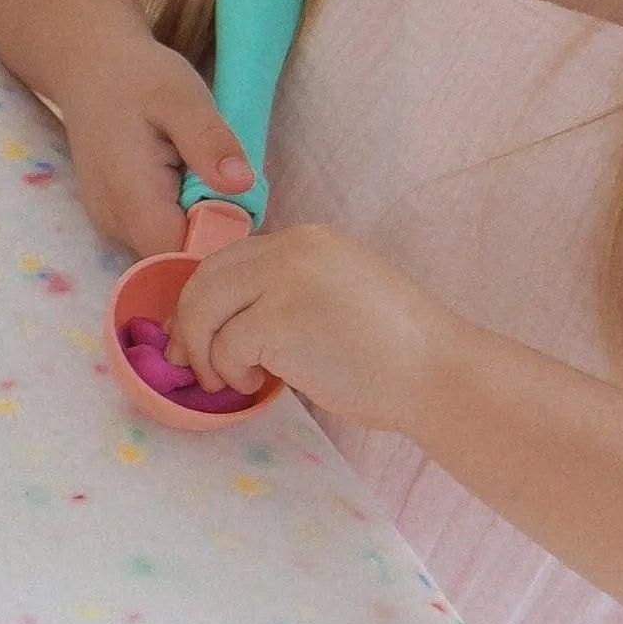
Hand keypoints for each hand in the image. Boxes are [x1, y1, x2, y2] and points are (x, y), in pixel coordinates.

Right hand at [41, 28, 251, 262]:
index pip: (181, 255)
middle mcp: (115, 224)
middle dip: (213, 236)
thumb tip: (242, 184)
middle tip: (233, 187)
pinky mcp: (116, 221)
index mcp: (131, 198)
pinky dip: (184, 219)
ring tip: (208, 179)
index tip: (246, 213)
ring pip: (168, 252)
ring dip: (200, 227)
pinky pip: (158, 238)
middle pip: (176, 259)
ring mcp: (112, 227)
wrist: (90, 69)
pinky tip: (190, 183)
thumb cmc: (138, 78)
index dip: (218, 245)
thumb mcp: (182, 96)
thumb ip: (210, 141)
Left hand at [171, 226, 460, 435]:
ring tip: (230, 380)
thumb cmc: (389, 349)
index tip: (194, 335)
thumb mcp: (331, 296)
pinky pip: (225, 348)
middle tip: (192, 366)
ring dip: (204, 354)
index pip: (226, 260)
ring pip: (204, 312)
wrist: (435, 372)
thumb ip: (281, 293)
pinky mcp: (279, 320)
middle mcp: (293, 247)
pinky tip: (260, 384)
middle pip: (204, 280)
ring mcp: (285, 280)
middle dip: (187, 327)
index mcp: (307, 239)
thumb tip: (213, 321)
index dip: (200, 300)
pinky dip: (231, 373)